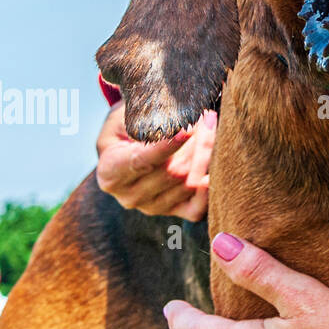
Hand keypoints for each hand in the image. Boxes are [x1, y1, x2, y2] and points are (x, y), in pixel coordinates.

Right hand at [95, 102, 216, 220]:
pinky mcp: (173, 211)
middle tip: (209, 117)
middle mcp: (129, 196)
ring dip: (207, 156)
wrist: (129, 146)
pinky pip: (196, 209)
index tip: (187, 130)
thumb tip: (172, 118)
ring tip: (212, 129)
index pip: (142, 161)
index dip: (167, 147)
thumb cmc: (128, 125)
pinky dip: (210, 190)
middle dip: (197, 143)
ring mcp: (152, 207)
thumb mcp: (124, 117)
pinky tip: (218, 168)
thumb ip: (141, 119)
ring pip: (188, 185)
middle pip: (174, 172)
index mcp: (110, 172)